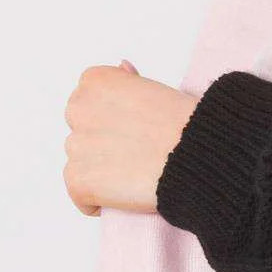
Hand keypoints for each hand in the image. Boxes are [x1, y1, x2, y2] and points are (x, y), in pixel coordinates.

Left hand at [62, 59, 198, 217]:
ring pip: (81, 163)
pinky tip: (126, 195)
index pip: (89, 100)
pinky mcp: (77, 180)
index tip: (136, 129)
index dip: (113, 118)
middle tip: (136, 153)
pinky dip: (98, 201)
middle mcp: (78, 109)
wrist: (196, 155)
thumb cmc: (186, 124)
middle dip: (101, 143)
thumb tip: (121, 70)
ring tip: (135, 174)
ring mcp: (75, 146)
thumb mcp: (156, 88)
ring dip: (101, 171)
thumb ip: (129, 83)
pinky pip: (81, 197)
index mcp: (95, 82)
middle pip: (81, 131)